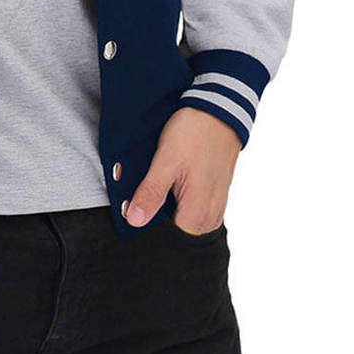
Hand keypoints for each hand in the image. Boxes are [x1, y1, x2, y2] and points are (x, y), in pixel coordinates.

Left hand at [124, 107, 240, 234]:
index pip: (173, 243)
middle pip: (182, 237)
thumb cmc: (193, 133)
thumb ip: (151, 193)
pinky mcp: (216, 194)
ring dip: (171, 217)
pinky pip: (197, 213)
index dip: (152, 236)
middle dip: (161, 228)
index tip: (136, 220)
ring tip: (155, 198)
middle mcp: (211, 214)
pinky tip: (169, 192)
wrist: (219, 110)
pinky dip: (182, 208)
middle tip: (142, 207)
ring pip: (190, 226)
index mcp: (199, 211)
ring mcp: (216, 205)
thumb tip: (135, 221)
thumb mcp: (166, 160)